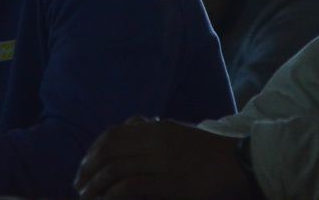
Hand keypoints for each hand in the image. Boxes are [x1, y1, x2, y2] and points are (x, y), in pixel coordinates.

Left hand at [74, 117, 253, 198]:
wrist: (239, 162)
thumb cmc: (208, 151)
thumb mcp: (178, 132)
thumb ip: (153, 129)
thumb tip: (130, 124)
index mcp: (156, 129)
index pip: (112, 135)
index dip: (93, 150)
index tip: (84, 165)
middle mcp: (154, 141)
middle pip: (109, 151)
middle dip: (88, 168)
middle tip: (78, 184)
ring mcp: (160, 161)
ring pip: (115, 169)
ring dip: (96, 184)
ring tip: (86, 196)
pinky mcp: (168, 183)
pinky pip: (130, 186)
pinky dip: (112, 194)